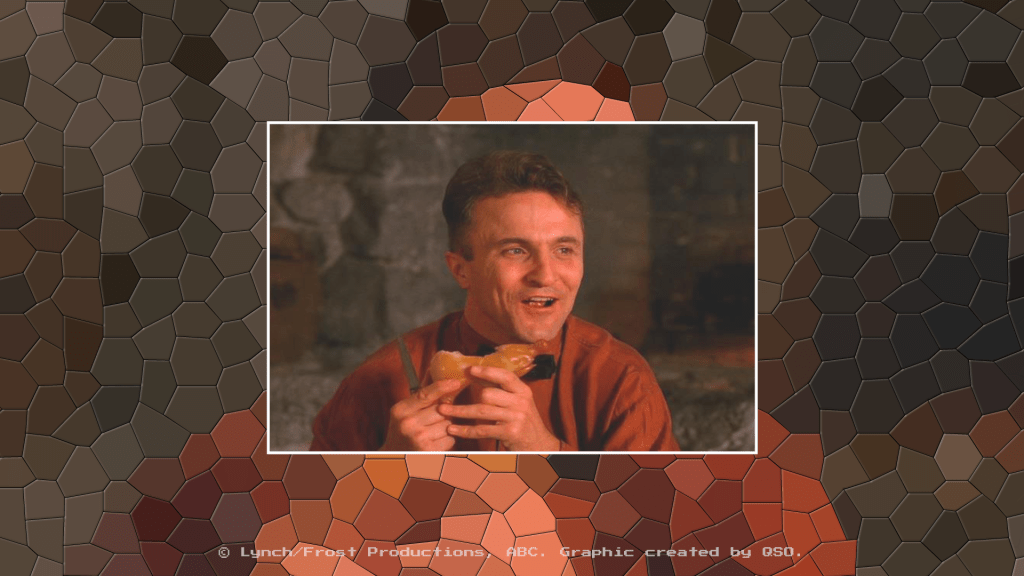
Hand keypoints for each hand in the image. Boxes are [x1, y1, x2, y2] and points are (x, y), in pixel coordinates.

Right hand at [380, 376, 465, 450]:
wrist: (395, 457)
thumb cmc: (402, 430)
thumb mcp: (404, 410)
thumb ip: (420, 393)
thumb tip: (433, 368)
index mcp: (400, 410)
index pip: (425, 394)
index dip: (442, 386)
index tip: (455, 382)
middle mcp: (408, 424)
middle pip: (441, 410)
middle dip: (444, 411)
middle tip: (438, 416)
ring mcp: (419, 439)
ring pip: (448, 424)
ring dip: (447, 425)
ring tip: (434, 430)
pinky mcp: (430, 452)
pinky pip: (450, 439)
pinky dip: (448, 439)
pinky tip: (436, 441)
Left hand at [437, 365, 560, 450]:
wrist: (539, 445)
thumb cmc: (524, 421)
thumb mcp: (520, 402)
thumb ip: (503, 391)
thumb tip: (478, 374)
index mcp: (523, 391)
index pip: (505, 376)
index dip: (487, 371)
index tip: (470, 369)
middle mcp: (521, 402)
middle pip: (488, 394)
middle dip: (469, 397)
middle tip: (450, 396)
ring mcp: (516, 418)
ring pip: (482, 411)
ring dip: (460, 411)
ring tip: (443, 410)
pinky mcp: (510, 433)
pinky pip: (482, 429)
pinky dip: (465, 430)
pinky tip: (453, 429)